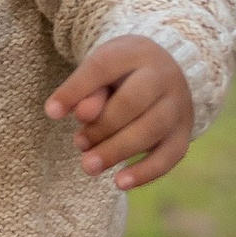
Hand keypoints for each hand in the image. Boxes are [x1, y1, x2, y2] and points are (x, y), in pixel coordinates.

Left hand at [47, 34, 194, 189]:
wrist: (167, 69)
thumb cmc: (122, 73)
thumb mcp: (102, 70)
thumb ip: (87, 89)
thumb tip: (80, 115)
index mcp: (135, 53)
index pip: (103, 67)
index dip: (76, 90)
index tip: (51, 113)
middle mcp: (163, 76)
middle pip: (133, 101)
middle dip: (101, 127)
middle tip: (79, 143)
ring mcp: (178, 105)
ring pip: (151, 129)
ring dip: (117, 151)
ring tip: (88, 165)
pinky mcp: (184, 132)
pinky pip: (170, 155)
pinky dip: (145, 172)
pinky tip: (120, 183)